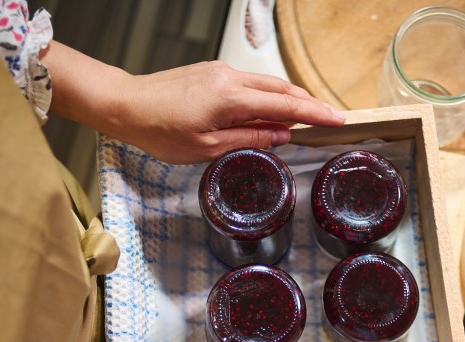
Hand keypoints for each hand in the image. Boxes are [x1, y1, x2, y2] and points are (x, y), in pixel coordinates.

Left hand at [113, 61, 345, 163]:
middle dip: (308, 103)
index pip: (285, 105)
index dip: (314, 113)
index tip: (337, 119)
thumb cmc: (160, 130)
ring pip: (266, 84)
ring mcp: (220, 71)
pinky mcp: (212, 72)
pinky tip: (270, 111)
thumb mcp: (207, 147)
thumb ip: (248, 139)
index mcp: (231, 98)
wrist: (126, 105)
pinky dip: (267, 96)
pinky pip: (249, 84)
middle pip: (281, 88)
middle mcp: (230, 77)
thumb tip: (280, 135)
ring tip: (305, 117)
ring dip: (288, 99)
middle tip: (329, 119)